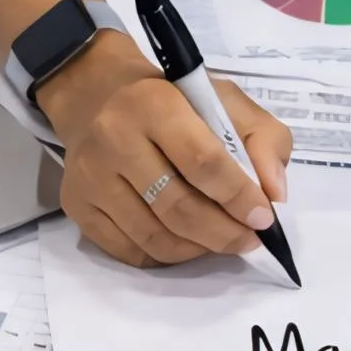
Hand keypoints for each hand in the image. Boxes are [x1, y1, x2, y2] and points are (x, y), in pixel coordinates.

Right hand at [41, 36, 292, 266]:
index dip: (238, 196)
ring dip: (198, 249)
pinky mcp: (76, 205)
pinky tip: (187, 243)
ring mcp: (90, 176)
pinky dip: (167, 256)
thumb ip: (263, 138)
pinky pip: (129, 250)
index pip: (203, 161)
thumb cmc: (172, 98)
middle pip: (178, 207)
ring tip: (221, 241)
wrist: (98, 95)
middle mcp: (115, 139)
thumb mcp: (224, 99)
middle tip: (248, 240)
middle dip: (224, 233)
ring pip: (154, 236)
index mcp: (155, 104)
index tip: (264, 217)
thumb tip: (274, 193)